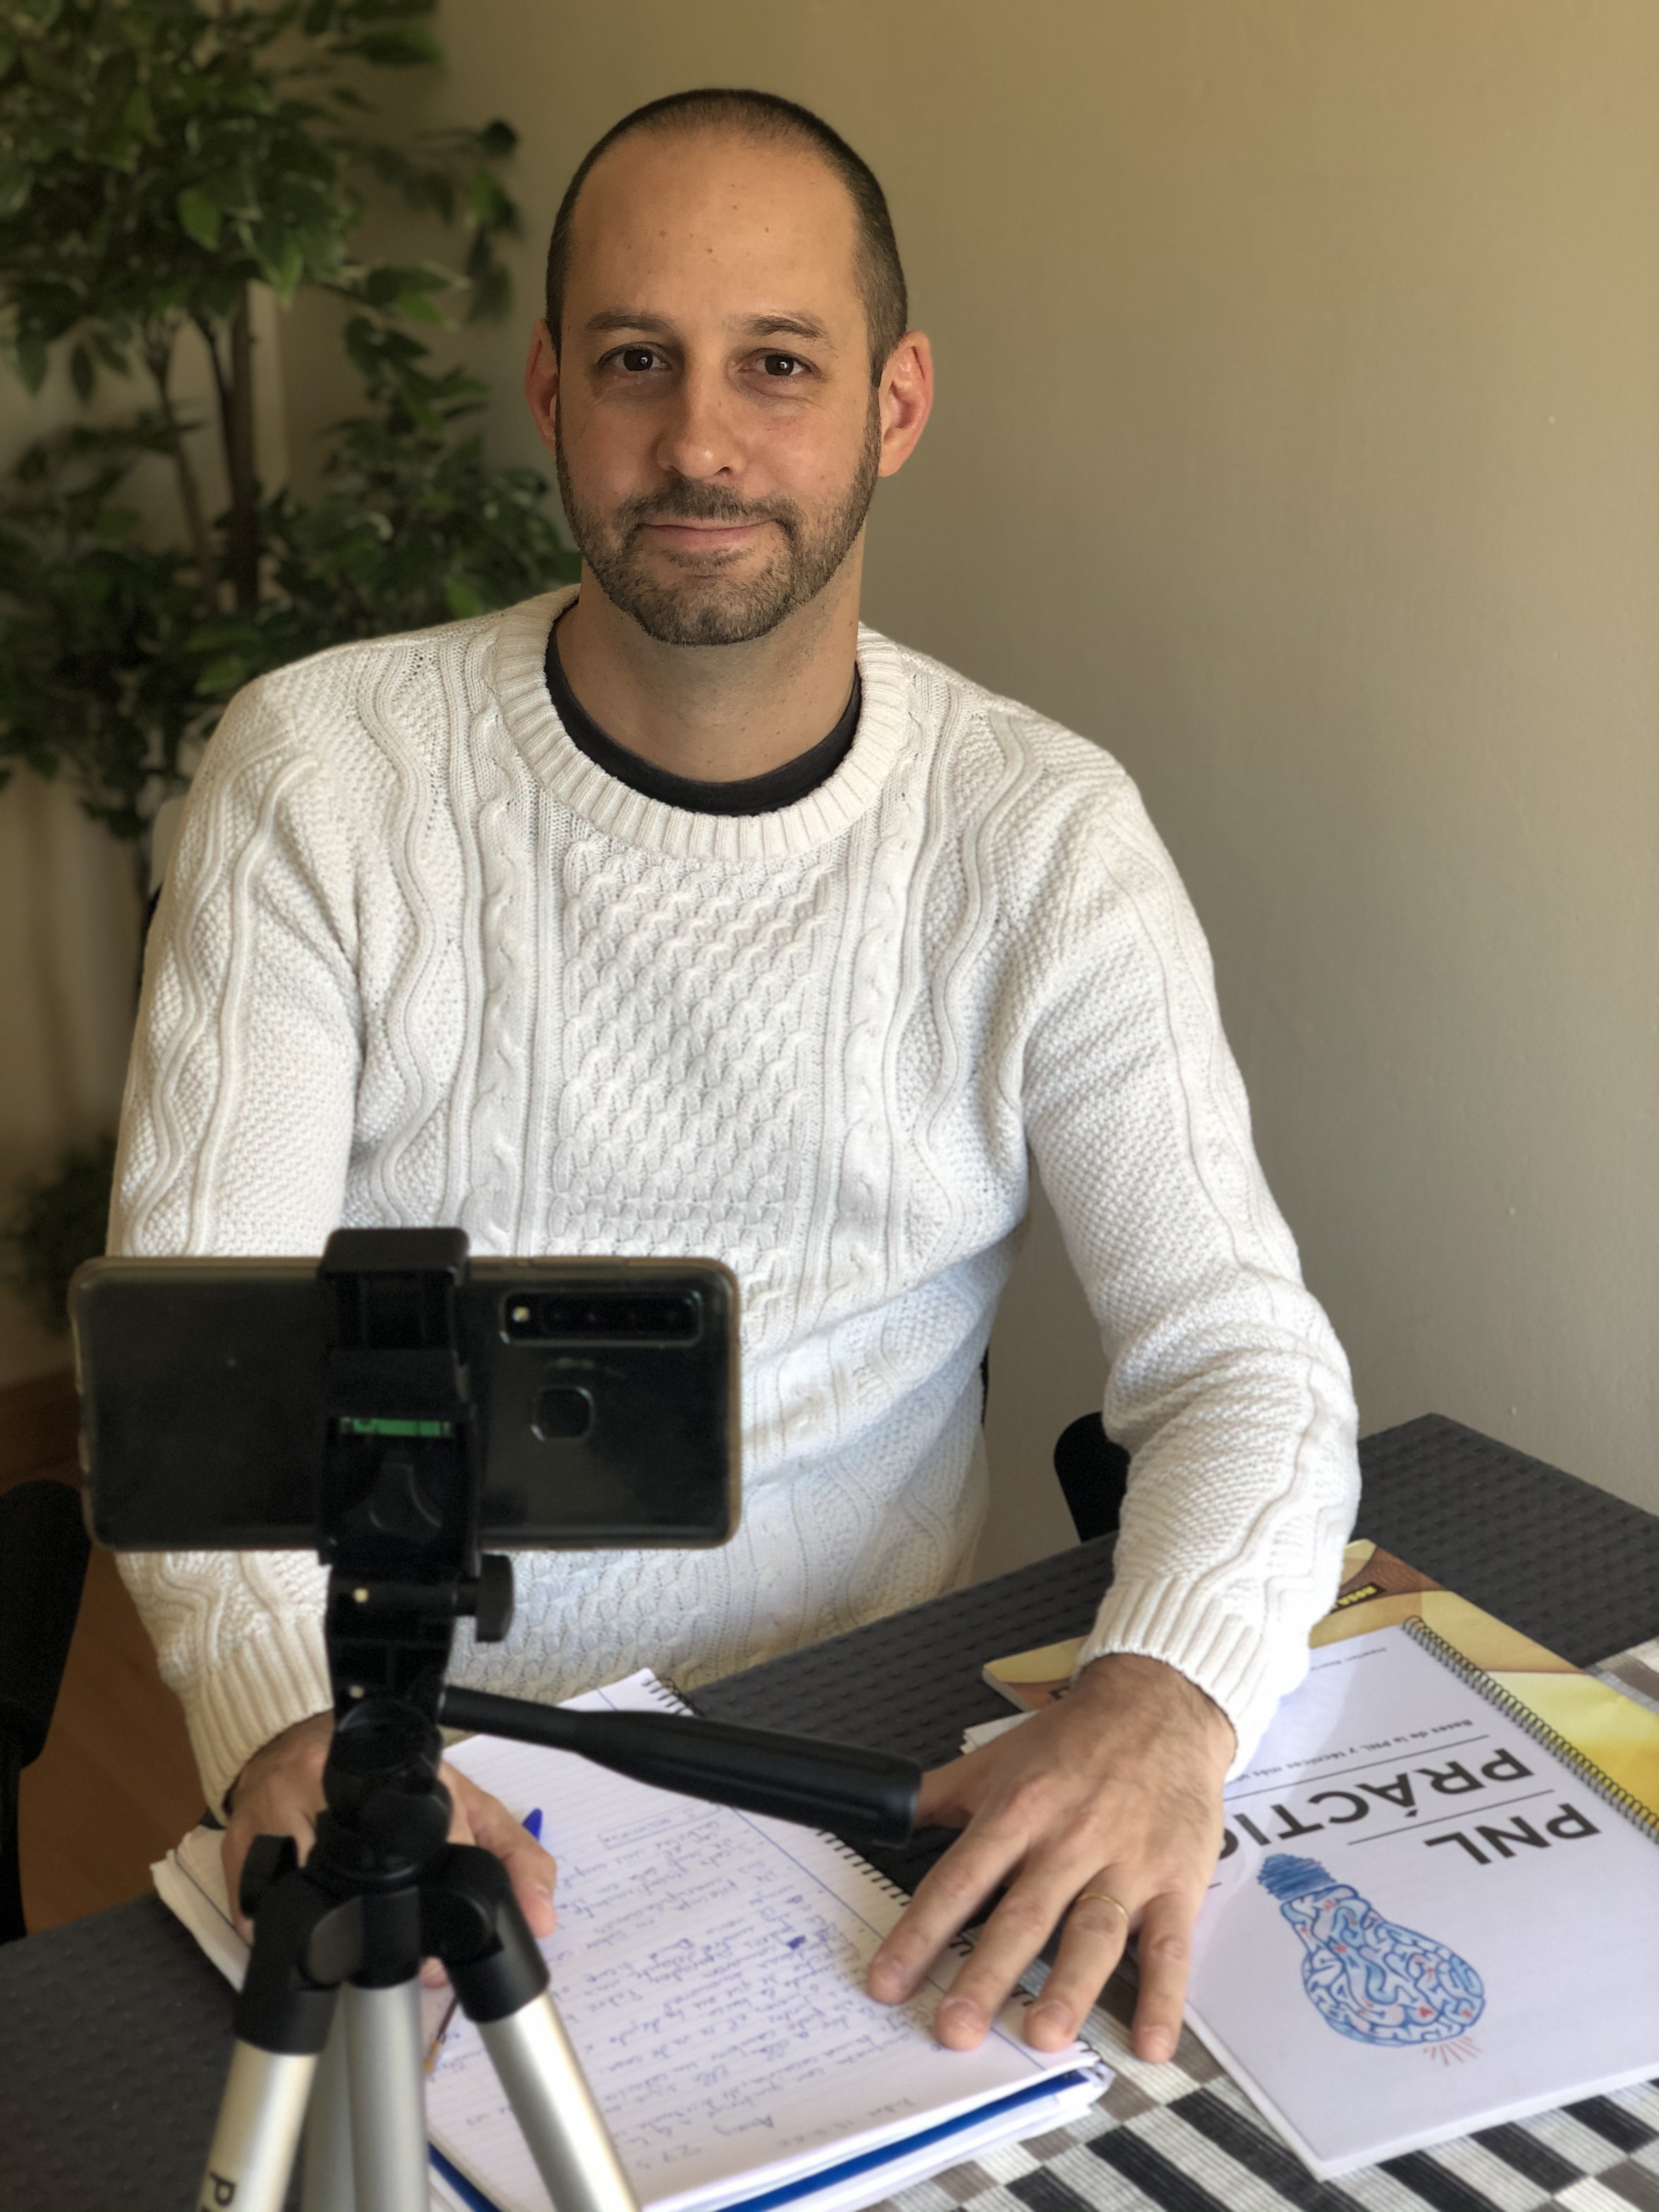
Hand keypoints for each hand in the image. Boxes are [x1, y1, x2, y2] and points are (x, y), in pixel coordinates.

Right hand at [222, 1711, 558, 1980]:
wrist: (301, 1741)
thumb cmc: (390, 1779)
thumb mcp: (461, 1802)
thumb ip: (511, 1853)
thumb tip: (542, 1916)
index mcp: (402, 1770)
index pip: (437, 1841)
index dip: (449, 1906)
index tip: (451, 1949)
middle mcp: (338, 1779)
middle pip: (368, 1879)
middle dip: (392, 1932)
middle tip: (408, 1960)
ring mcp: (282, 1805)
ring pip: (312, 1897)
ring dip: (333, 1934)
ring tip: (353, 1945)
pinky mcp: (242, 1835)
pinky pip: (258, 1906)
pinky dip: (279, 1930)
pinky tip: (299, 1928)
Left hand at [866, 1653, 1232, 2060]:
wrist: (1161, 1701)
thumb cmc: (1076, 1737)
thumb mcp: (996, 1758)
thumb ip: (940, 1795)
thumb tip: (885, 1815)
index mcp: (1017, 1811)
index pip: (958, 1879)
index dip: (919, 1934)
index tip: (888, 1983)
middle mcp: (1068, 1840)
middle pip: (1022, 1914)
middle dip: (986, 1974)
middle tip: (957, 2028)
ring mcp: (1125, 1863)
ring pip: (1093, 1932)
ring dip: (1069, 1987)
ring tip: (1044, 2035)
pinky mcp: (1175, 1881)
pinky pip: (1169, 1946)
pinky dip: (1163, 1996)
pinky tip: (1149, 2041)